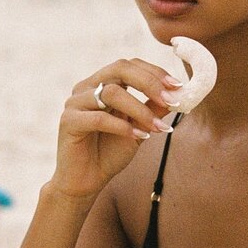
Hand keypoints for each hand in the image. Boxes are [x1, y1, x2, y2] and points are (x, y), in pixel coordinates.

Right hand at [48, 58, 182, 200]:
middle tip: (170, 99)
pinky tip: (138, 137)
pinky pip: (99, 118)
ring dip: (139, 109)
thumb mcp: (138, 129)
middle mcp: (87, 87)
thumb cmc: (109, 153)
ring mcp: (75, 102)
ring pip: (110, 93)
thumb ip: (152, 111)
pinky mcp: (69, 121)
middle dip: (149, 83)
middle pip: (119, 69)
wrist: (86, 182)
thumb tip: (176, 96)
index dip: (155, 72)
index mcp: (102, 84)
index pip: (130, 66)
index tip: (178, 86)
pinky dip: (122, 127)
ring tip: (156, 127)